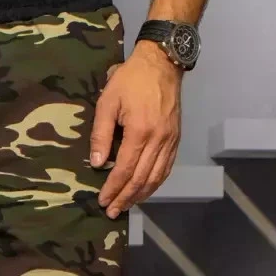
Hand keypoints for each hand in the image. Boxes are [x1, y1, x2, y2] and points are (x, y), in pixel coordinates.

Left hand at [90, 42, 181, 218]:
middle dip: (125, 198)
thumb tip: (99, 164)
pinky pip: (166, 168)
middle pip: (141, 178)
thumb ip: (101, 134)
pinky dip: (155, 183)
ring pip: (156, 177)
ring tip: (127, 206)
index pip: (125, 170)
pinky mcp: (176, 139)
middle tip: (112, 212)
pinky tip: (145, 191)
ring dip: (141, 195)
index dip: (113, 188)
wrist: (162, 62)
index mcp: (140, 131)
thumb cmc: (130, 80)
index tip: (102, 201)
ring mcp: (170, 140)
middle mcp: (159, 139)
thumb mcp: (108, 102)